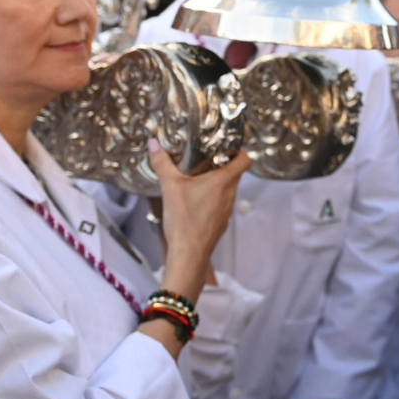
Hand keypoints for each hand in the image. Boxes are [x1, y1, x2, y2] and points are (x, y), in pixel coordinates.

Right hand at [152, 142, 252, 301]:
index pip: (245, 159)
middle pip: (235, 173)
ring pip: (228, 189)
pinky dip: (212, 199)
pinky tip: (195, 200)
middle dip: (223, 163)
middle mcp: (230, 194)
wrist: (189, 255)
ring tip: (198, 176)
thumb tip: (153, 143)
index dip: (239, 149)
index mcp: (224, 181)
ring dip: (217, 182)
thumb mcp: (170, 187)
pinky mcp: (220, 223)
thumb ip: (162, 163)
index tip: (227, 144)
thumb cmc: (184, 220)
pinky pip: (220, 205)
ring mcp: (227, 210)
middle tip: (206, 156)